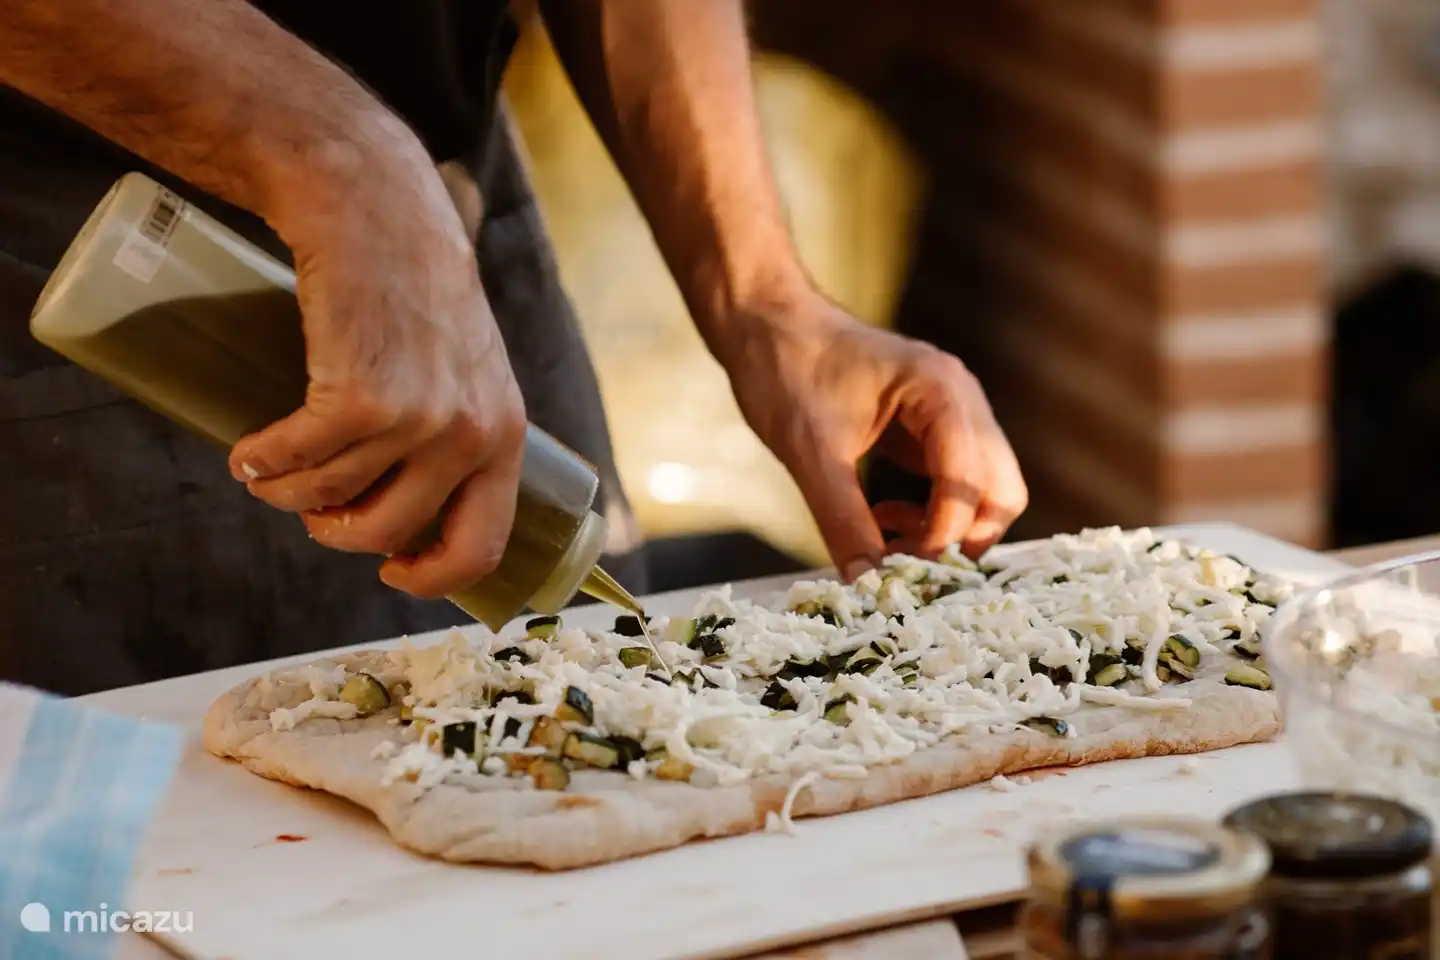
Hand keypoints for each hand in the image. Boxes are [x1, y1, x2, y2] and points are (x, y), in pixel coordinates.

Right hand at [227, 144, 526, 598]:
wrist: (380, 213)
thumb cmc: (415, 293)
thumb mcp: (466, 372)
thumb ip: (455, 432)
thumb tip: (408, 513)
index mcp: (503, 436)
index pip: (483, 545)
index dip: (432, 576)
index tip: (392, 571)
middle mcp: (470, 435)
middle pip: (390, 531)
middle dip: (338, 534)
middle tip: (312, 513)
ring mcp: (418, 418)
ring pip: (334, 495)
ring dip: (286, 495)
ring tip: (268, 474)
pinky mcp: (361, 396)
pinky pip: (298, 459)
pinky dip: (263, 463)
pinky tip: (248, 455)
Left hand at [717, 293, 1027, 580]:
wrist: (765, 322)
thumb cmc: (786, 369)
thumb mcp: (810, 452)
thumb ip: (842, 519)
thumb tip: (867, 582)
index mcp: (942, 392)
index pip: (972, 480)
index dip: (944, 533)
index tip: (901, 568)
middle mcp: (961, 399)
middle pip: (1000, 489)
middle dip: (962, 537)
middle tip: (906, 565)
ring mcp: (951, 413)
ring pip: (983, 490)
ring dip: (947, 528)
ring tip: (888, 542)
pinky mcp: (931, 428)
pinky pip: (954, 482)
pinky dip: (932, 512)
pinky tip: (883, 517)